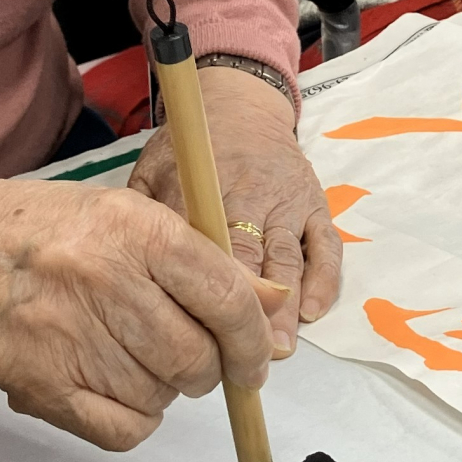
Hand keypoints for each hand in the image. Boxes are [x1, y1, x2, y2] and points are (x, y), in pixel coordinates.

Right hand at [0, 159, 274, 452]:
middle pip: (196, 358)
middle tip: (184, 354)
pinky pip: (123, 430)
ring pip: (161, 397)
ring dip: (161, 390)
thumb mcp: (129, 221)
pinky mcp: (39, 383)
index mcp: (133, 227)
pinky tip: (111, 386)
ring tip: (129, 357)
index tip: (256, 361)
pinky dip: (132, 419)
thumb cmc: (49, 234)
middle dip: (205, 369)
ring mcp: (66, 333)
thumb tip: (276, 305)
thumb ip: (206, 264)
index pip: (225, 296)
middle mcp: (101, 278)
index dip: (253, 340)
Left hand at [129, 67, 341, 354]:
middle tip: (246, 356)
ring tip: (279, 347)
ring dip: (287, 306)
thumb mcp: (153, 173)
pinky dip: (324, 280)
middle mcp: (250, 196)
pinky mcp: (315, 205)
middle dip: (251, 310)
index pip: (207, 248)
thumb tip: (134, 278)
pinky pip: (327, 245)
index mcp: (204, 190)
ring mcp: (287, 202)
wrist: (238, 105)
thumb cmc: (187, 151)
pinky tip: (313, 313)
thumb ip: (148, 219)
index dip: (208, 291)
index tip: (203, 332)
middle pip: (253, 259)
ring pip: (290, 258)